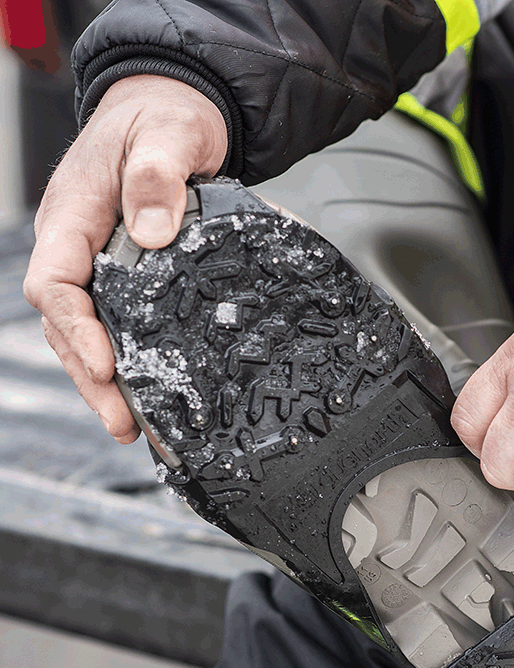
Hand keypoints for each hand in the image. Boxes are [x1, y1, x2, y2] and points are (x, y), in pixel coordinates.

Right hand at [22, 75, 227, 442]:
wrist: (174, 111)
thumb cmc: (165, 119)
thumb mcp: (169, 134)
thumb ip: (158, 176)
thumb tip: (153, 232)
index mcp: (74, 214)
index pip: (56, 282)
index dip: (77, 329)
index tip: (105, 366)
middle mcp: (77, 244)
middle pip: (66, 323)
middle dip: (90, 376)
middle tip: (123, 421)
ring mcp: (97, 262)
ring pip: (86, 331)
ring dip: (104, 382)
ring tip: (133, 427)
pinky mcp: (124, 274)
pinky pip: (113, 322)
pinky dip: (124, 361)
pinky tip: (145, 393)